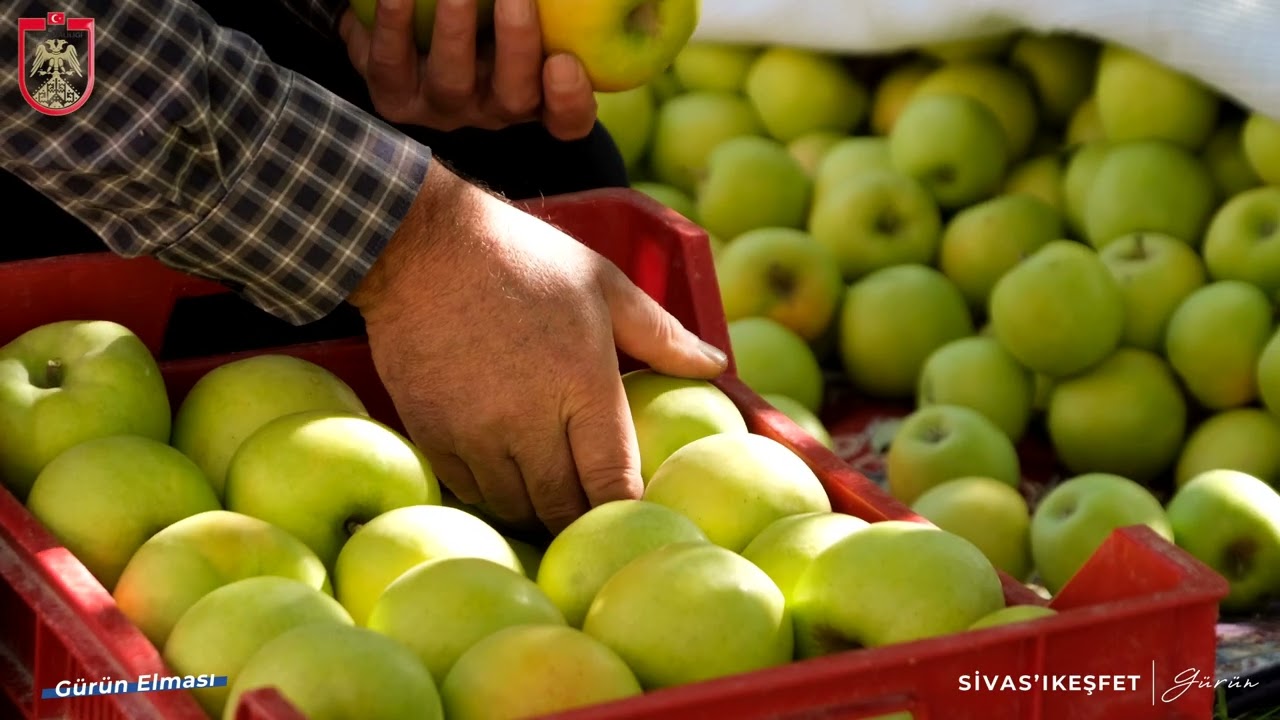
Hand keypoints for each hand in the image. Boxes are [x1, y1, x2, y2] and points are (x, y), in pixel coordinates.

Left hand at [338, 0, 597, 140]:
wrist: (405, 33)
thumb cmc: (484, 16)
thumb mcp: (527, 24)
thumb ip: (553, 13)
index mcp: (535, 96)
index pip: (568, 119)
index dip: (570, 102)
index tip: (565, 62)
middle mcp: (491, 108)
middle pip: (513, 96)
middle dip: (517, 45)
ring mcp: (440, 107)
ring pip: (451, 85)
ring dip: (454, 34)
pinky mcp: (390, 93)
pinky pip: (384, 68)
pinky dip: (388, 27)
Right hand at [349, 164, 728, 532]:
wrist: (422, 247)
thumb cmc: (523, 260)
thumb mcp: (603, 284)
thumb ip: (661, 335)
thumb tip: (716, 364)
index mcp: (584, 387)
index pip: (614, 483)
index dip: (627, 511)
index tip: (636, 516)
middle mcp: (531, 423)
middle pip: (564, 509)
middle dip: (583, 519)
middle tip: (594, 516)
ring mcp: (477, 435)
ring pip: (516, 506)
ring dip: (537, 509)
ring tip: (552, 499)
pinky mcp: (434, 436)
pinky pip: (471, 491)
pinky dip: (493, 492)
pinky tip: (506, 475)